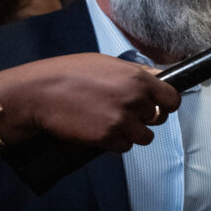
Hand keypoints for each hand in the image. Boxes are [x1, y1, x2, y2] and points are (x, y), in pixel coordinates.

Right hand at [0, 53, 179, 149]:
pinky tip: (99, 130)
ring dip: (131, 132)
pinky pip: (124, 147)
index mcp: (138, 79)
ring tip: (110, 122)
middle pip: (158, 118)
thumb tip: (160, 79)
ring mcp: (122, 121)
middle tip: (123, 112)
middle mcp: (135, 100)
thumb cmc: (68, 74)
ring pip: (144, 136)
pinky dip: (115, 142)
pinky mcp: (107, 139)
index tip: (159, 106)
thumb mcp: (107, 63)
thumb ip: (137, 73)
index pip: (173, 99)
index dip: (166, 104)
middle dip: (144, 117)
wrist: (37, 94)